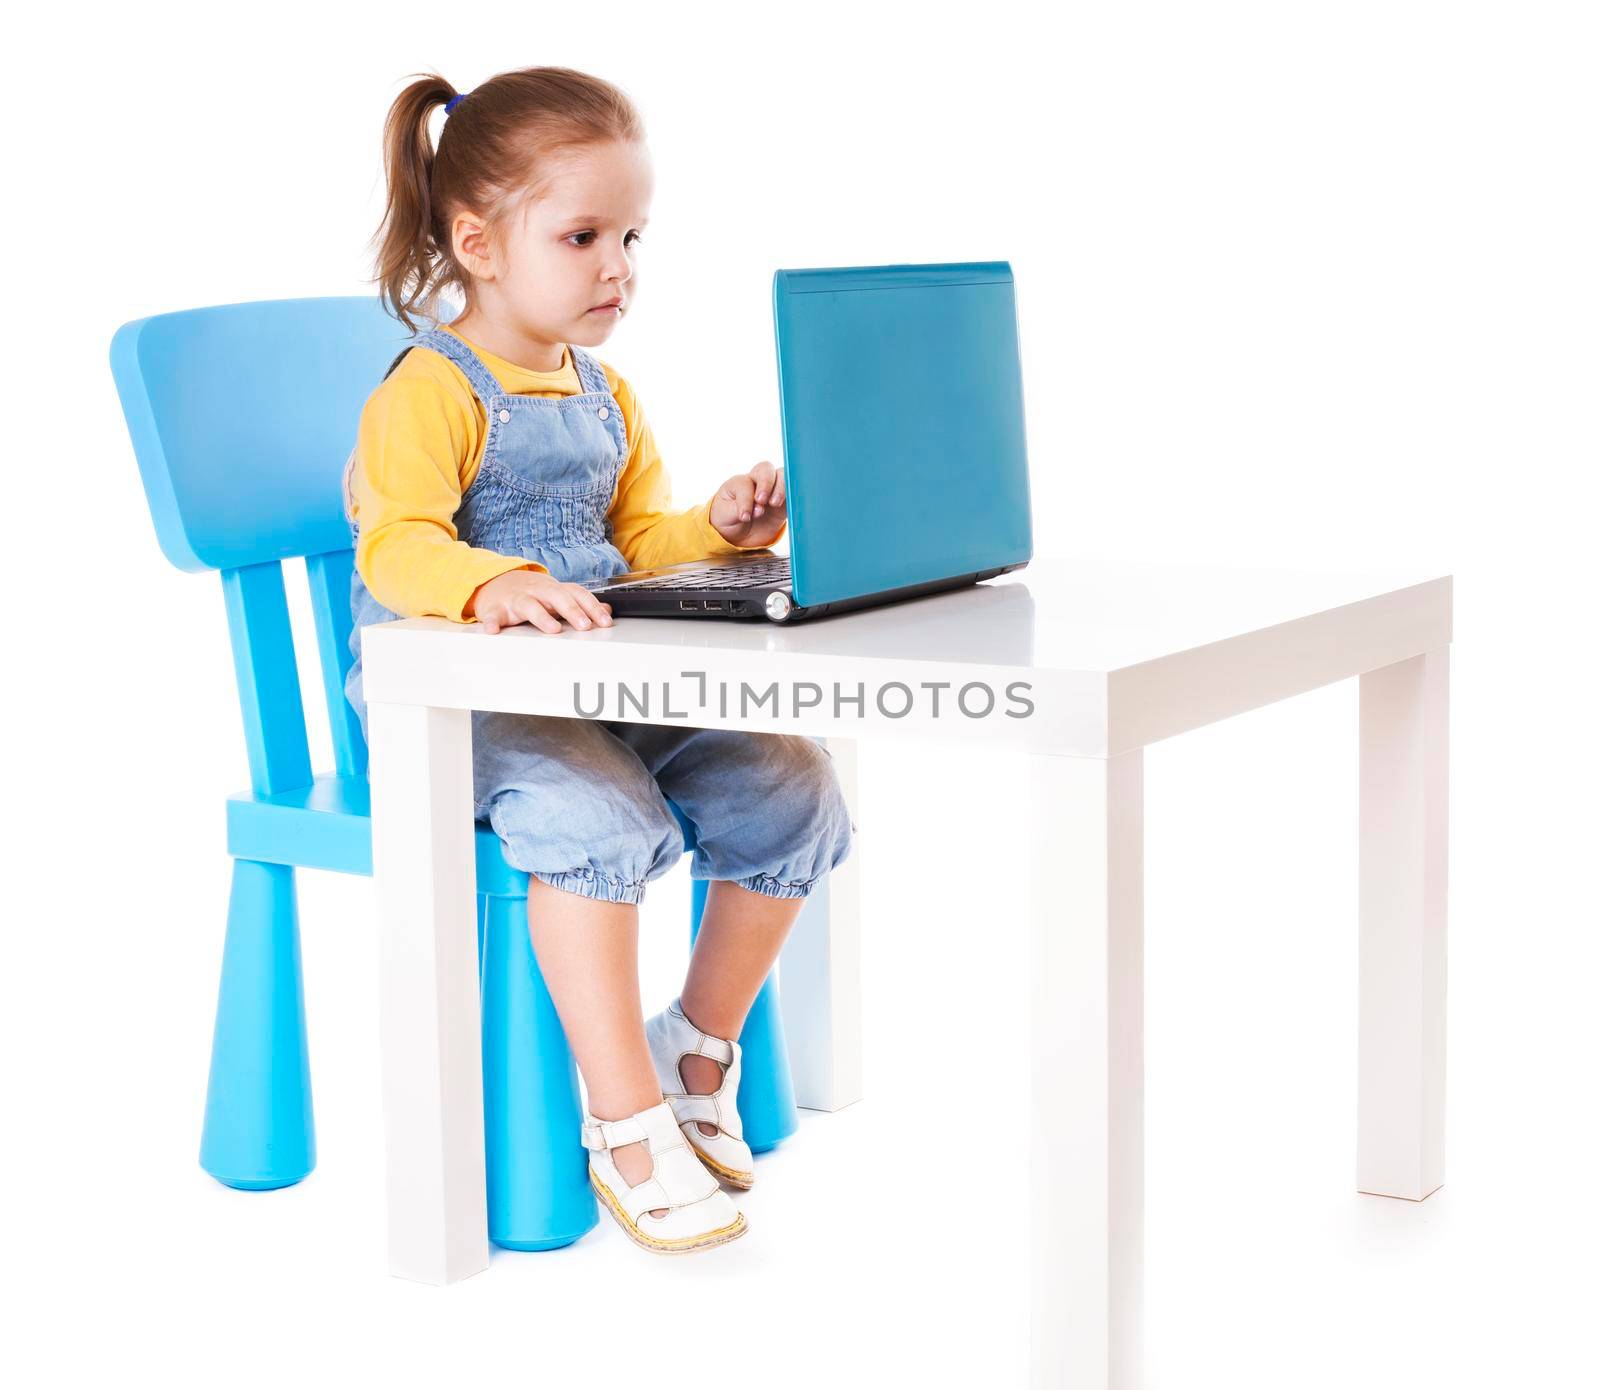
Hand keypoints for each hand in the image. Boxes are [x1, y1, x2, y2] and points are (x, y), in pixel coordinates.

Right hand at [464, 568, 613, 634]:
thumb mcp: (556, 594)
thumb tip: (607, 610)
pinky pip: (492, 615)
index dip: (591, 606)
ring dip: (541, 616)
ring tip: (552, 629)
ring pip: (528, 604)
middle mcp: (536, 591)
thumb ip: (580, 603)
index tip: (604, 622)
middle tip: (584, 626)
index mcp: (553, 588)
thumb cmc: (530, 592)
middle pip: (555, 596)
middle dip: (572, 610)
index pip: (576, 593)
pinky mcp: (495, 608)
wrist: (493, 582)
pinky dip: (492, 622)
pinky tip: (494, 630)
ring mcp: (515, 598)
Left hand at [709, 461, 786, 547]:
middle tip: (762, 501)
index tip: (745, 517)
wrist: (739, 533)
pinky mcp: (784, 500)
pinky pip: (793, 491)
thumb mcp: (725, 516)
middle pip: (765, 469)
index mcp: (739, 482)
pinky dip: (794, 495)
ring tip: (775, 504)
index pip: (745, 483)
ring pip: (782, 475)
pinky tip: (790, 505)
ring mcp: (773, 488)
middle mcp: (757, 481)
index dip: (745, 499)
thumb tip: (758, 510)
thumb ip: (738, 510)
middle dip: (765, 483)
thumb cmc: (728, 519)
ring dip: (781, 487)